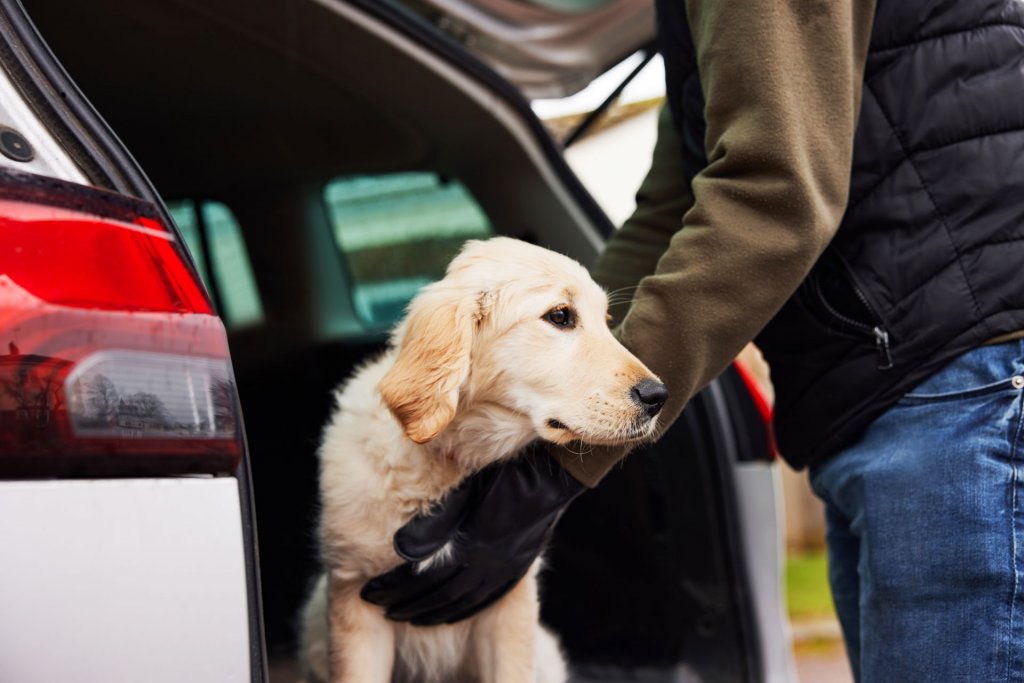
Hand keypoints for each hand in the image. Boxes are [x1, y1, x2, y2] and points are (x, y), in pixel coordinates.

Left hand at [360, 442, 584, 624]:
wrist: (552, 477)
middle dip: (406, 604)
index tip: (369, 591)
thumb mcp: (464, 494)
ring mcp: (504, 569)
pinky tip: (450, 611)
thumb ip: (433, 523)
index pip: (421, 578)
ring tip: (408, 615)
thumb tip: (399, 548)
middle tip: (380, 606)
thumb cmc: (504, 475)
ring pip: (461, 602)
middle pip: (438, 596)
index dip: (393, 587)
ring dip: (431, 612)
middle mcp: (487, 565)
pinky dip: (462, 609)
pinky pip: (485, 598)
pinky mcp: (517, 568)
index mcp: (470, 546)